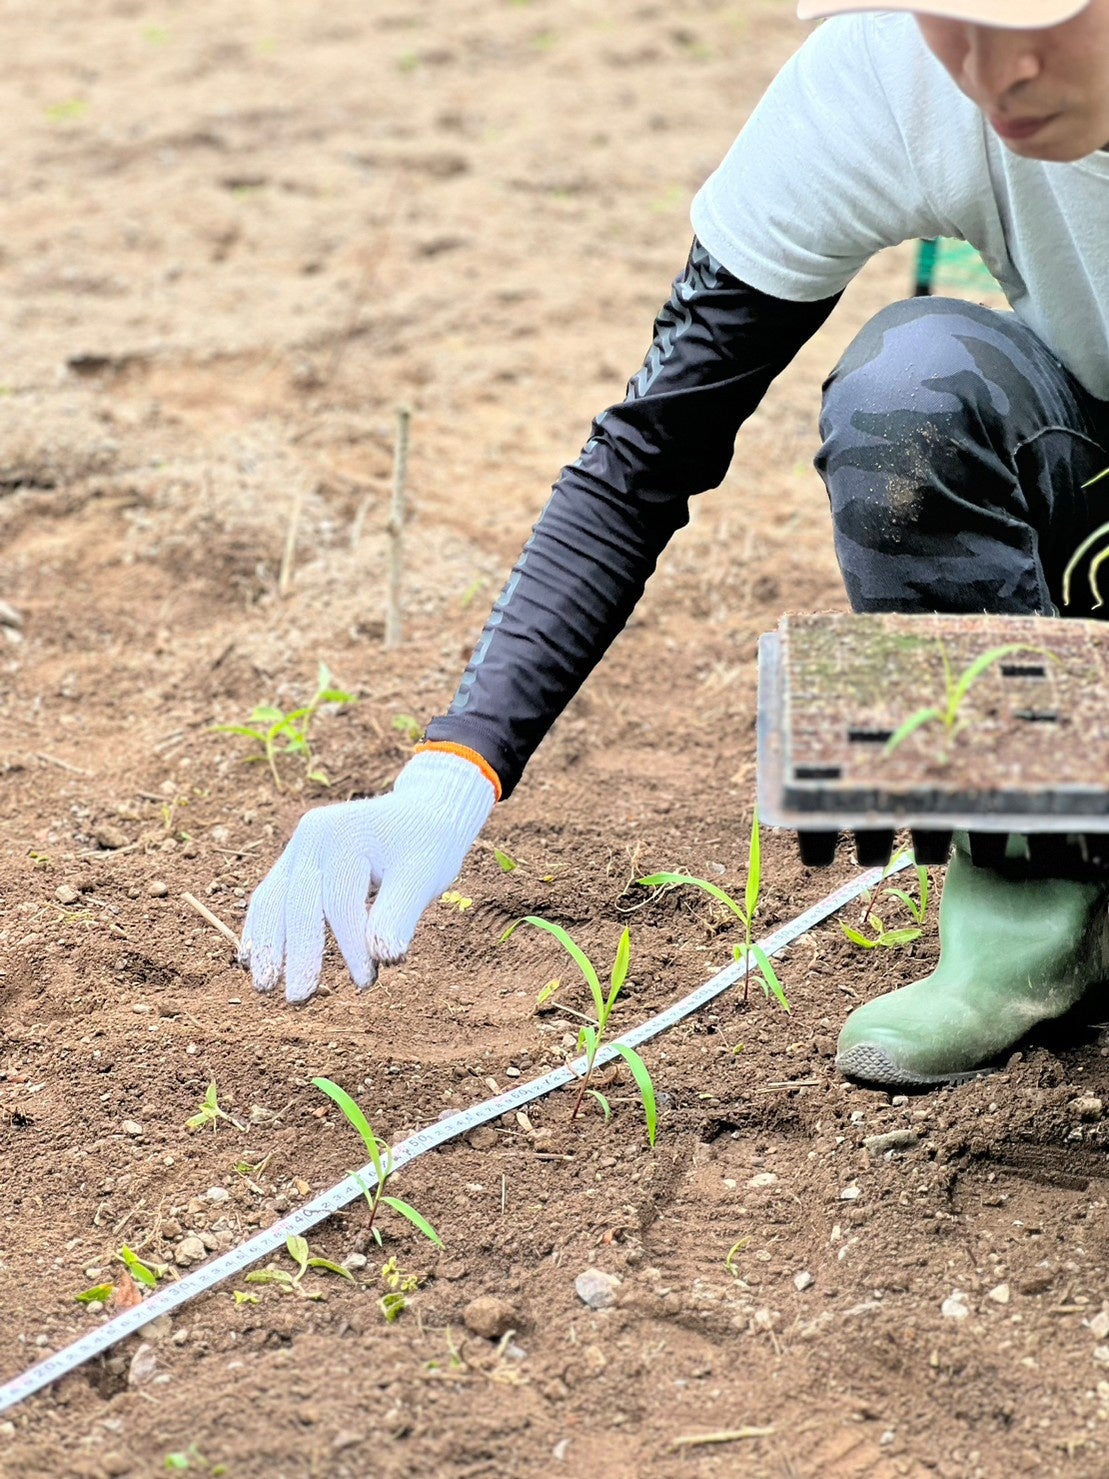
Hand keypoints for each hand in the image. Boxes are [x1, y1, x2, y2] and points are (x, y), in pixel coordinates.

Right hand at [241, 750, 495, 1001]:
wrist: (420, 813)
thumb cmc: (427, 847)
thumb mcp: (424, 876)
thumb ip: (400, 913)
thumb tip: (386, 958)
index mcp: (347, 834)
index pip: (342, 901)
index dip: (352, 945)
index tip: (366, 982)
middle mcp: (314, 835)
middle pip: (299, 902)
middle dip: (298, 953)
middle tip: (299, 1000)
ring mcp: (299, 846)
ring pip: (272, 899)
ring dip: (267, 945)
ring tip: (264, 987)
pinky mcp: (294, 860)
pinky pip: (270, 897)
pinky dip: (262, 930)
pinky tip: (252, 963)